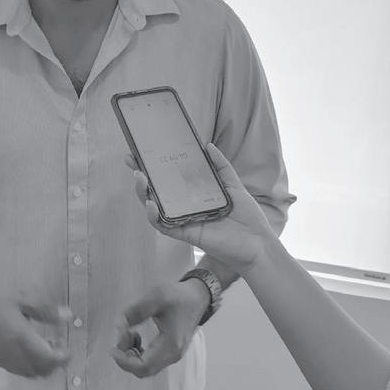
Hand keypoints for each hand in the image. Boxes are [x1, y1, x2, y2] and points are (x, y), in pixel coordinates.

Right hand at [0, 286, 71, 377]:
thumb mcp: (24, 302)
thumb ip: (46, 312)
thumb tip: (68, 317)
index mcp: (23, 339)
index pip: (49, 359)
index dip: (62, 358)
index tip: (69, 350)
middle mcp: (14, 354)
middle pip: (42, 370)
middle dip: (54, 363)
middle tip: (59, 346)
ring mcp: (4, 360)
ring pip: (30, 373)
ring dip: (42, 365)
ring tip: (45, 346)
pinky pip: (18, 371)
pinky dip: (29, 366)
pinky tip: (28, 349)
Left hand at [112, 278, 208, 376]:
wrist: (197, 297)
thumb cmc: (177, 296)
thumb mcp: (155, 297)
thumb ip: (135, 312)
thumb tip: (118, 328)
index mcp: (170, 345)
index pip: (143, 367)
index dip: (124, 361)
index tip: (113, 347)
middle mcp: (173, 355)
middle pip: (143, 371)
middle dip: (126, 357)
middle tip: (123, 335)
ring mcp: (173, 355)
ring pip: (146, 367)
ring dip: (131, 355)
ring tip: (130, 333)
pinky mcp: (171, 351)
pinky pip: (150, 361)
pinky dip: (138, 353)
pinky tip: (136, 336)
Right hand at [129, 143, 276, 274]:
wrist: (257, 243)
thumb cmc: (246, 217)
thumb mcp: (233, 185)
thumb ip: (221, 166)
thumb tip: (207, 145)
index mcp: (192, 194)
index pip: (168, 178)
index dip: (152, 166)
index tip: (139, 152)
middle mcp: (183, 206)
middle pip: (155, 191)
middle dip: (140, 176)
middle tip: (132, 161)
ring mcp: (182, 219)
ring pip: (153, 207)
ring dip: (142, 192)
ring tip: (140, 177)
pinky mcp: (184, 233)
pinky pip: (163, 225)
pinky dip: (154, 215)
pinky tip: (152, 204)